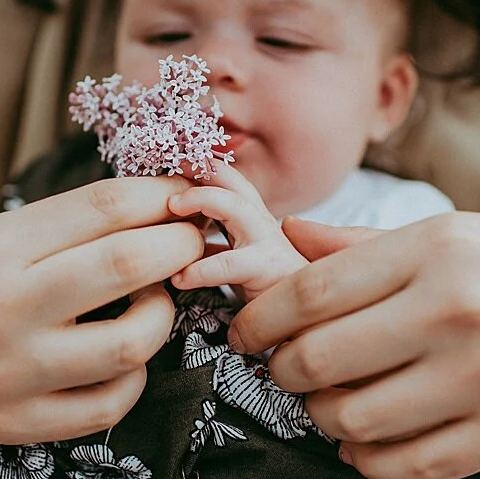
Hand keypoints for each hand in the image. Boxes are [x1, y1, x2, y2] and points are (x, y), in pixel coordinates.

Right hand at [0, 176, 204, 443]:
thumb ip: (73, 221)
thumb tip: (170, 201)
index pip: (103, 208)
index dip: (163, 196)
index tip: (189, 196)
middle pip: (126, 267)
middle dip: (180, 245)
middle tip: (191, 241)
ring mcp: (7, 374)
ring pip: (132, 343)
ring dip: (162, 311)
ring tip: (150, 297)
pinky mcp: (17, 422)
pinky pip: (111, 403)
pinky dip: (135, 372)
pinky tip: (124, 351)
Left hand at [168, 161, 306, 297]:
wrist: (311, 321)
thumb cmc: (268, 292)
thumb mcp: (235, 260)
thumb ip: (212, 244)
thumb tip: (174, 234)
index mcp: (252, 220)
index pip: (227, 181)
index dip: (199, 166)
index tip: (168, 157)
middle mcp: (263, 225)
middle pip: (234, 180)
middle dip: (201, 166)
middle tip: (168, 162)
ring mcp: (270, 244)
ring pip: (237, 206)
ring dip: (202, 199)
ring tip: (172, 205)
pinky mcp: (271, 271)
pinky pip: (230, 264)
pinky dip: (200, 270)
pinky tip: (178, 278)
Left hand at [229, 212, 479, 478]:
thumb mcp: (450, 236)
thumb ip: (363, 246)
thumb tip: (287, 234)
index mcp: (436, 251)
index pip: (311, 292)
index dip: (258, 319)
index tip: (242, 333)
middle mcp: (460, 309)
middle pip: (321, 358)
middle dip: (283, 371)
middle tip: (283, 370)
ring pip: (356, 418)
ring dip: (321, 418)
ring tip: (325, 404)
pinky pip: (411, 463)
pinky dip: (368, 460)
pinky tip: (361, 443)